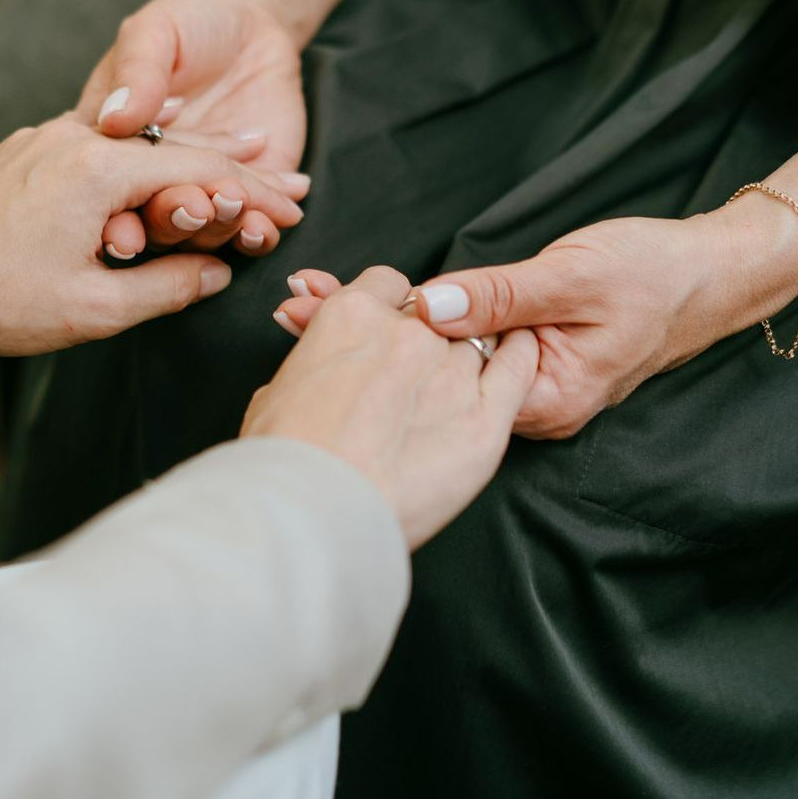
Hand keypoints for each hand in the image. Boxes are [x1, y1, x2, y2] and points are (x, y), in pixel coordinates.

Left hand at [0, 116, 304, 355]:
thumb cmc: (3, 299)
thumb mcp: (96, 308)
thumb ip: (170, 286)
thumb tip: (218, 271)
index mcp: (100, 169)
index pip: (202, 175)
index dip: (254, 195)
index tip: (294, 210)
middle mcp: (77, 136)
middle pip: (180, 147)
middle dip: (239, 164)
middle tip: (290, 175)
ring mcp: (49, 137)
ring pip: (143, 141)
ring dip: (195, 152)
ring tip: (246, 149)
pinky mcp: (29, 148)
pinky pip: (105, 142)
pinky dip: (147, 150)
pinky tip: (169, 145)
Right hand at [78, 0, 307, 256]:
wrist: (252, 30)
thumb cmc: (188, 23)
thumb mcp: (155, 33)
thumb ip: (138, 72)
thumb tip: (114, 117)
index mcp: (111, 151)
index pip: (108, 192)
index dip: (113, 218)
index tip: (121, 235)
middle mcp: (152, 184)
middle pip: (156, 220)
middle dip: (174, 222)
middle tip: (194, 209)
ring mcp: (202, 195)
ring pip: (206, 233)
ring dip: (222, 228)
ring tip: (241, 204)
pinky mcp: (250, 199)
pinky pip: (253, 228)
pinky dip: (264, 231)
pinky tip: (277, 216)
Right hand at [245, 266, 537, 548]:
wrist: (313, 514)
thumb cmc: (283, 461)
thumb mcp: (275, 394)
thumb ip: (307, 365)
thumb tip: (312, 364)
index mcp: (352, 315)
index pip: (387, 284)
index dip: (390, 307)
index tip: (388, 331)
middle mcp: (408, 333)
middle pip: (434, 314)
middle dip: (427, 335)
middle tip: (412, 373)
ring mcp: (451, 373)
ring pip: (475, 341)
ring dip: (468, 354)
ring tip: (455, 385)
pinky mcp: (485, 418)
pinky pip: (518, 367)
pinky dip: (522, 353)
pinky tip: (522, 349)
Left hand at [272, 208, 797, 439]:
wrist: (709, 276)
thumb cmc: (654, 276)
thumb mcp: (575, 278)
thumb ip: (502, 297)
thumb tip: (427, 306)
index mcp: (542, 400)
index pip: (436, 381)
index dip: (369, 348)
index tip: (307, 313)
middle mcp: (526, 405)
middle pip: (424, 377)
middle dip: (356, 341)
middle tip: (287, 305)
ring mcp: (522, 384)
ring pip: (435, 360)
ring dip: (376, 329)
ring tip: (305, 302)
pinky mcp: (522, 357)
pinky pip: (459, 345)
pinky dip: (414, 322)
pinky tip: (367, 306)